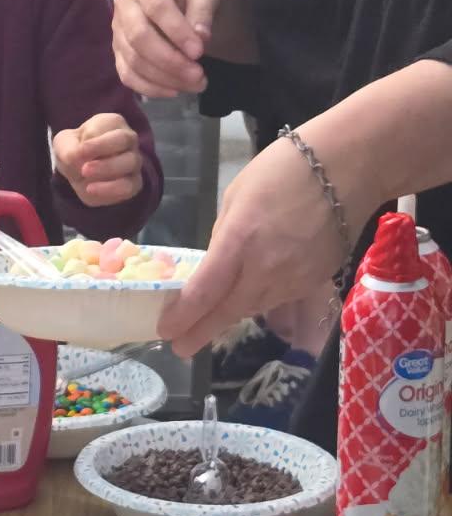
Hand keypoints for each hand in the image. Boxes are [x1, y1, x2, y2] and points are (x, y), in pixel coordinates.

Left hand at [53, 114, 142, 206]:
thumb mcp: (63, 144)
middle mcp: (128, 139)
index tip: (80, 148)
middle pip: (125, 139)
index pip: (111, 123)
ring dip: (107, 169)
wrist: (76, 170)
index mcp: (113, 123)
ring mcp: (134, 160)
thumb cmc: (73, 149)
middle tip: (84, 166)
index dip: (96, 138)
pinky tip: (91, 189)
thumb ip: (69, 148)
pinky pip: (129, 186)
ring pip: (131, 162)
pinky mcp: (134, 182)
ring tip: (85, 174)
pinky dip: (110, 189)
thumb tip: (79, 158)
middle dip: (103, 151)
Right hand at [112, 0, 219, 97]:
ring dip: (165, 78)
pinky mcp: (118, 51)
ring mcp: (117, 29)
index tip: (200, 52)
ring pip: (133, 60)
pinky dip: (150, 88)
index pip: (156, 7)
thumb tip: (200, 39)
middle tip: (199, 76)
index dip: (177, 32)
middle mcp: (124, 2)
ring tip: (197, 84)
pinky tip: (175, 90)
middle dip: (170, 61)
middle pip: (139, 37)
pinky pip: (127, 75)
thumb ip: (203, 10)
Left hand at [157, 135, 344, 355]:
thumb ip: (224, 235)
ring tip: (207, 326)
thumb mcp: (236, 196)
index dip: (183, 317)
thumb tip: (217, 263)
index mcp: (238, 242)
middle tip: (179, 348)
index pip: (204, 292)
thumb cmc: (284, 170)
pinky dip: (260, 301)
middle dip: (201, 331)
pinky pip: (280, 297)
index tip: (166, 331)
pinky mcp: (315, 281)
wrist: (349, 167)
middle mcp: (265, 269)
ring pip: (255, 307)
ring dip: (230, 316)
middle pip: (229, 311)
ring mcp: (294, 279)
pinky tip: (248, 298)